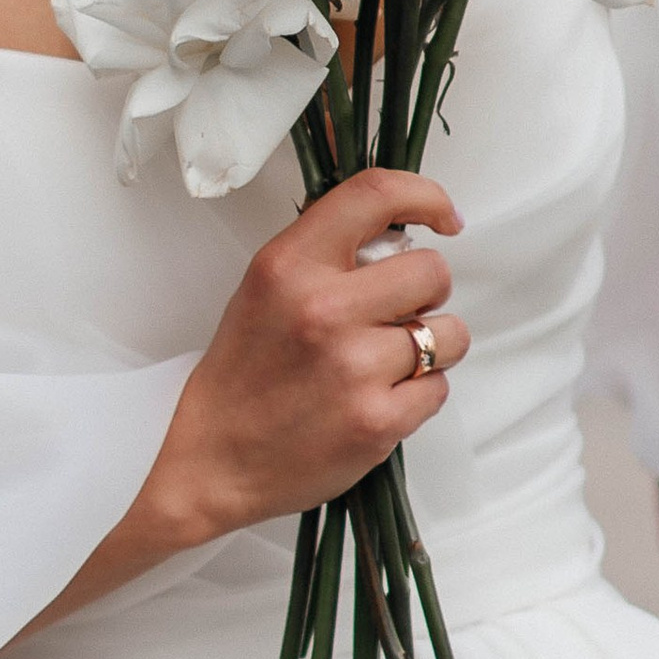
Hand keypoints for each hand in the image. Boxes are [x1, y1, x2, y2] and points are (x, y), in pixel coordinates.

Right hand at [47, 170, 466, 618]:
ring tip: (386, 364)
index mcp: (290, 265)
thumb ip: (326, 255)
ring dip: (431, 347)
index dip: (425, 196)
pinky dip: (419, 395)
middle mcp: (323, 308)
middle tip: (393, 316)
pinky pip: (439, 387)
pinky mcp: (377, 421)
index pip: (375, 195)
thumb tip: (401, 233)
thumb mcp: (265, 290)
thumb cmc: (241, 377)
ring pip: (449, 333)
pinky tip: (377, 400)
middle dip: (425, 294)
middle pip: (432, 271)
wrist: (210, 463)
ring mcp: (354, 367)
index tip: (443, 218)